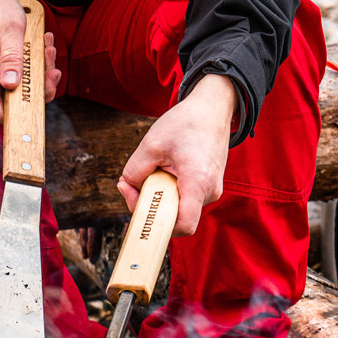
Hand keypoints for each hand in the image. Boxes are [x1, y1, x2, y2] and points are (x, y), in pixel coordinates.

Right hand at [0, 0, 61, 122]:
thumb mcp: (9, 23)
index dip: (7, 116)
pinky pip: (13, 73)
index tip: (29, 119)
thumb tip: (11, 85)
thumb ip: (12, 55)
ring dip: (37, 71)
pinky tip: (41, 48)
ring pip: (15, 84)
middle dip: (37, 86)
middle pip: (9, 96)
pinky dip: (30, 64)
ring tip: (49, 48)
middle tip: (53, 66)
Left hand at [117, 74, 237, 236]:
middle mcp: (210, 192)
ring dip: (157, 195)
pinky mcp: (208, 186)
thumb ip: (134, 172)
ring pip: (177, 208)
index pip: (183, 226)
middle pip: (174, 218)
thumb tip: (126, 188)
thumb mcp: (150, 145)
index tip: (138, 212)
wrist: (212, 109)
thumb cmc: (185, 124)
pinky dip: (167, 190)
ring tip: (152, 169)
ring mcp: (212, 190)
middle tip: (131, 184)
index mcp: (198, 184)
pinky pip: (183, 198)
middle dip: (148, 205)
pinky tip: (162, 169)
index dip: (158, 228)